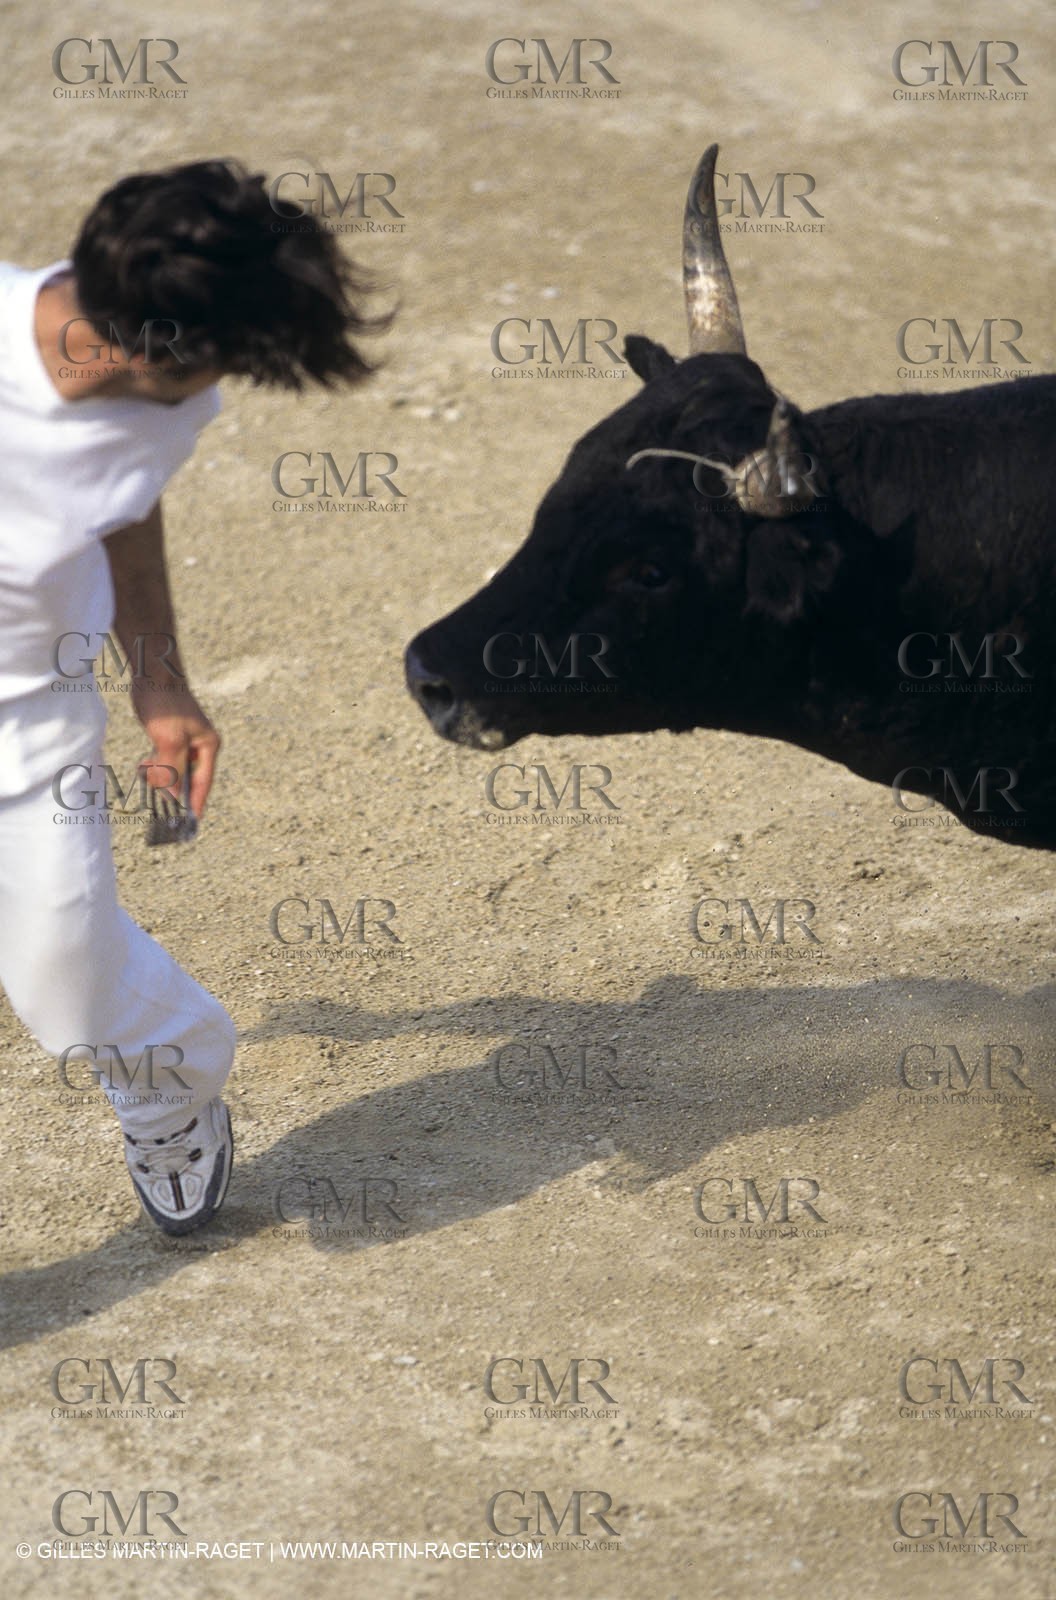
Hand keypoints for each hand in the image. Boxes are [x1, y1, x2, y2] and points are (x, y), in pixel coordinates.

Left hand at [133, 685, 220, 817]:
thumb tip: (171, 798)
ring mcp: (185, 742)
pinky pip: (164, 761)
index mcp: (207, 747)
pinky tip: (145, 762)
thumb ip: (172, 771)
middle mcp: (200, 746)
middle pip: (187, 779)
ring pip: (173, 771)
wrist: (153, 674)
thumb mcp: (168, 741)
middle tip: (155, 796)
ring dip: (159, 775)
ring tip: (145, 769)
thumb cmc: (165, 704)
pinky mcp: (171, 737)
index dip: (195, 804)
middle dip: (170, 787)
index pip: (203, 783)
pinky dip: (154, 766)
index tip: (189, 824)